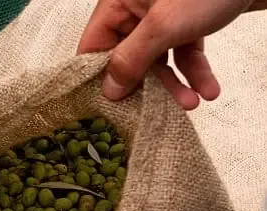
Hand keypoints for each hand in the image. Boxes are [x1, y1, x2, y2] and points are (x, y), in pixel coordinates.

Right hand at [77, 0, 256, 109]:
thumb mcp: (164, 25)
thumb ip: (131, 58)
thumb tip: (109, 89)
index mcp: (118, 2)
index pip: (94, 45)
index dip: (99, 75)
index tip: (109, 103)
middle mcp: (137, 9)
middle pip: (127, 58)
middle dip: (146, 85)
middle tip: (153, 109)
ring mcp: (163, 17)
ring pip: (158, 60)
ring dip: (175, 85)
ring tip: (191, 102)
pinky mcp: (188, 22)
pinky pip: (183, 54)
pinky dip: (195, 72)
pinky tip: (207, 88)